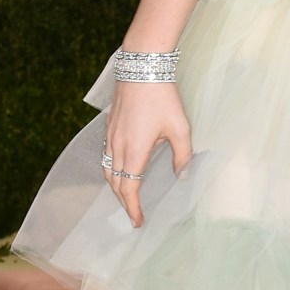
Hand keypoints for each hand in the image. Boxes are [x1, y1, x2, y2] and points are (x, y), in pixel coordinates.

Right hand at [102, 80, 191, 228]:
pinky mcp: (109, 125)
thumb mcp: (180, 128)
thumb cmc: (162, 98)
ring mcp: (111, 135)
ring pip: (108, 169)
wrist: (141, 68)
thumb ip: (183, 156)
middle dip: (123, 202)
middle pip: (115, 183)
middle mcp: (118, 147)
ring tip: (126, 196)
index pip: (129, 189)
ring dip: (115, 186)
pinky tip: (121, 168)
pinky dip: (112, 169)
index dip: (133, 208)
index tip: (138, 221)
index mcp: (135, 151)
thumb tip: (182, 176)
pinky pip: (106, 155)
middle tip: (133, 214)